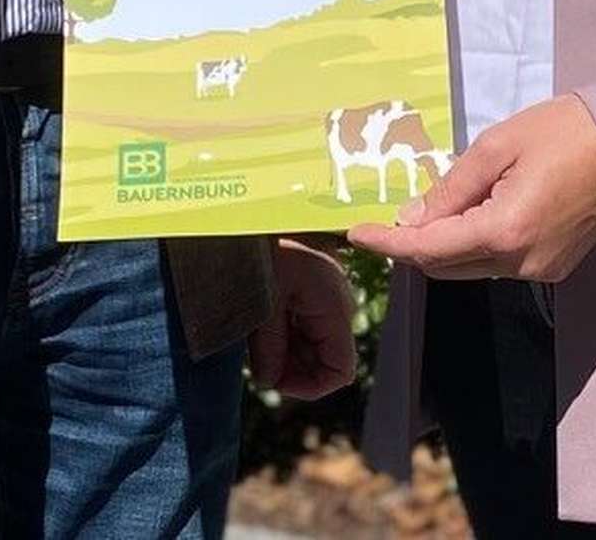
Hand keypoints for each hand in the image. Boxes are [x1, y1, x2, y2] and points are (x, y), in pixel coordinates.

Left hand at [249, 238, 359, 399]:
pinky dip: (285, 335)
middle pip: (325, 360)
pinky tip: (261, 326)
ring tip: (256, 341)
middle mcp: (337, 306)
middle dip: (293, 370)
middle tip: (258, 362)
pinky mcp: (314, 290)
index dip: (310, 386)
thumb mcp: (264, 302)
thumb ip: (269, 347)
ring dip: (286, 353)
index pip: (340, 371)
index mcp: (332, 308)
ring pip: (314, 346)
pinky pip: (305, 326)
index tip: (276, 381)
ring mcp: (327, 298)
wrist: (263, 208)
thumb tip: (270, 382)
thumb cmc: (264, 246)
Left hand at [348, 95, 595, 283]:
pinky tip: (468, 216)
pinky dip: (473, 245)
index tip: (356, 233)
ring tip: (427, 211)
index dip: (388, 243)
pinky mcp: (553, 267)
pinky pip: (497, 264)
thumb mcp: (496, 145)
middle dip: (411, 246)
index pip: (429, 249)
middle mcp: (521, 264)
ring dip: (442, 246)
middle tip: (385, 219)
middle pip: (446, 267)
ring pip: (470, 269)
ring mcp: (539, 270)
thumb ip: (450, 188)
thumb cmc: (564, 132)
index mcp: (504, 232)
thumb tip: (412, 220)